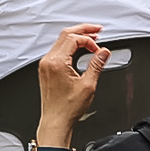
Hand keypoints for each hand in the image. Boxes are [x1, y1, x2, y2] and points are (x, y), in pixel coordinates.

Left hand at [34, 24, 108, 138]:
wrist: (55, 120)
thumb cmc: (67, 108)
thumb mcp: (88, 85)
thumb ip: (96, 65)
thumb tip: (104, 52)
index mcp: (56, 62)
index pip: (74, 38)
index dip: (89, 40)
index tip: (99, 50)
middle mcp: (48, 61)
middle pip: (65, 35)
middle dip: (83, 30)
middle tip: (97, 30)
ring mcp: (45, 64)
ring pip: (61, 41)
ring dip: (77, 37)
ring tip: (92, 38)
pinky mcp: (46, 69)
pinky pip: (58, 50)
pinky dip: (70, 46)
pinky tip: (80, 48)